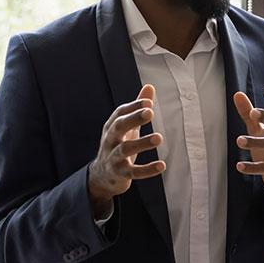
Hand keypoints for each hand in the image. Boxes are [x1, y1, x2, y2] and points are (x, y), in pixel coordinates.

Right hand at [87, 84, 165, 217]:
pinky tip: (162, 165)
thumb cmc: (118, 145)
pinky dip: (147, 170)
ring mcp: (113, 157)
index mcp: (112, 126)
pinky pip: (133, 172)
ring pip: (125, 149)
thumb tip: (150, 87)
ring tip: (158, 138)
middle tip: (150, 112)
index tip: (149, 102)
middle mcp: (110, 140)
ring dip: (141, 143)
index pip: (120, 112)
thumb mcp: (127, 126)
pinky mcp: (120, 174)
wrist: (102, 175)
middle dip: (133, 118)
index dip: (134, 106)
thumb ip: (138, 108)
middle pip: (118, 126)